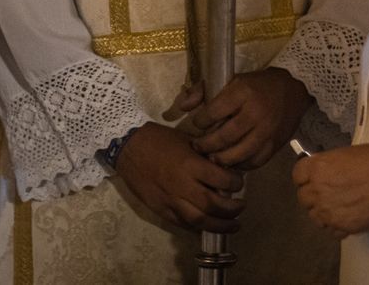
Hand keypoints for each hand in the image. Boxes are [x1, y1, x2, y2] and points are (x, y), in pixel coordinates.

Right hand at [114, 123, 244, 233]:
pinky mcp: (161, 209)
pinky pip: (183, 224)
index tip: (239, 183)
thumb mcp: (187, 141)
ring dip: (220, 226)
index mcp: (191, 164)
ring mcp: (171, 200)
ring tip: (232, 225)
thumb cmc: (159, 139)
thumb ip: (205, 156)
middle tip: (241, 207)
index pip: (223, 180)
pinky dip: (199, 228)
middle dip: (233, 210)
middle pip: (214, 206)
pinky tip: (208, 226)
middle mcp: (183, 185)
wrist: (127, 146)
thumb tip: (224, 169)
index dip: (236, 183)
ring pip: (201, 221)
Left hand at [191, 68, 310, 168]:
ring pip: (239, 153)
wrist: (292, 91)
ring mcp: (266, 131)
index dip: (201, 121)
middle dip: (206, 145)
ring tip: (211, 157)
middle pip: (224, 136)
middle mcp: (255, 112)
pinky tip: (231, 162)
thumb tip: (183, 107)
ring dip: (221, 159)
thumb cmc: (256, 85)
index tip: (197, 125)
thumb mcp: (231, 79)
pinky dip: (240, 165)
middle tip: (197, 147)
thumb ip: (203, 90)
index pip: (214, 111)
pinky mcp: (275, 145)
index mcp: (242, 92)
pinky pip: (254, 161)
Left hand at [292, 144, 368, 237]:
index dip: (306, 175)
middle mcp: (317, 191)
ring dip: (322, 211)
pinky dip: (336, 226)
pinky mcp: (342, 228)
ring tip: (338, 206)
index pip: (297, 175)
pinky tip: (348, 218)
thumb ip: (331, 164)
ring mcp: (328, 212)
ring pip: (314, 216)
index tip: (314, 176)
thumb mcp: (349, 154)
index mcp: (318, 168)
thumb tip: (327, 170)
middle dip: (313, 194)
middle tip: (328, 192)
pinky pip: (331, 230)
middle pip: (303, 197)